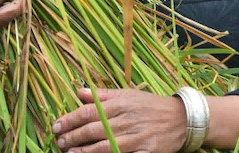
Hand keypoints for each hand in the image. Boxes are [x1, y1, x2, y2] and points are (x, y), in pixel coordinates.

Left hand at [52, 88, 188, 152]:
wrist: (182, 118)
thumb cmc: (151, 105)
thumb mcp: (128, 94)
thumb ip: (103, 95)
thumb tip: (79, 92)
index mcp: (121, 103)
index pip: (89, 112)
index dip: (70, 119)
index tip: (56, 126)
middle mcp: (127, 120)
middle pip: (93, 130)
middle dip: (72, 137)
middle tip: (59, 142)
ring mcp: (136, 138)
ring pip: (104, 146)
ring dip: (84, 152)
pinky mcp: (146, 152)